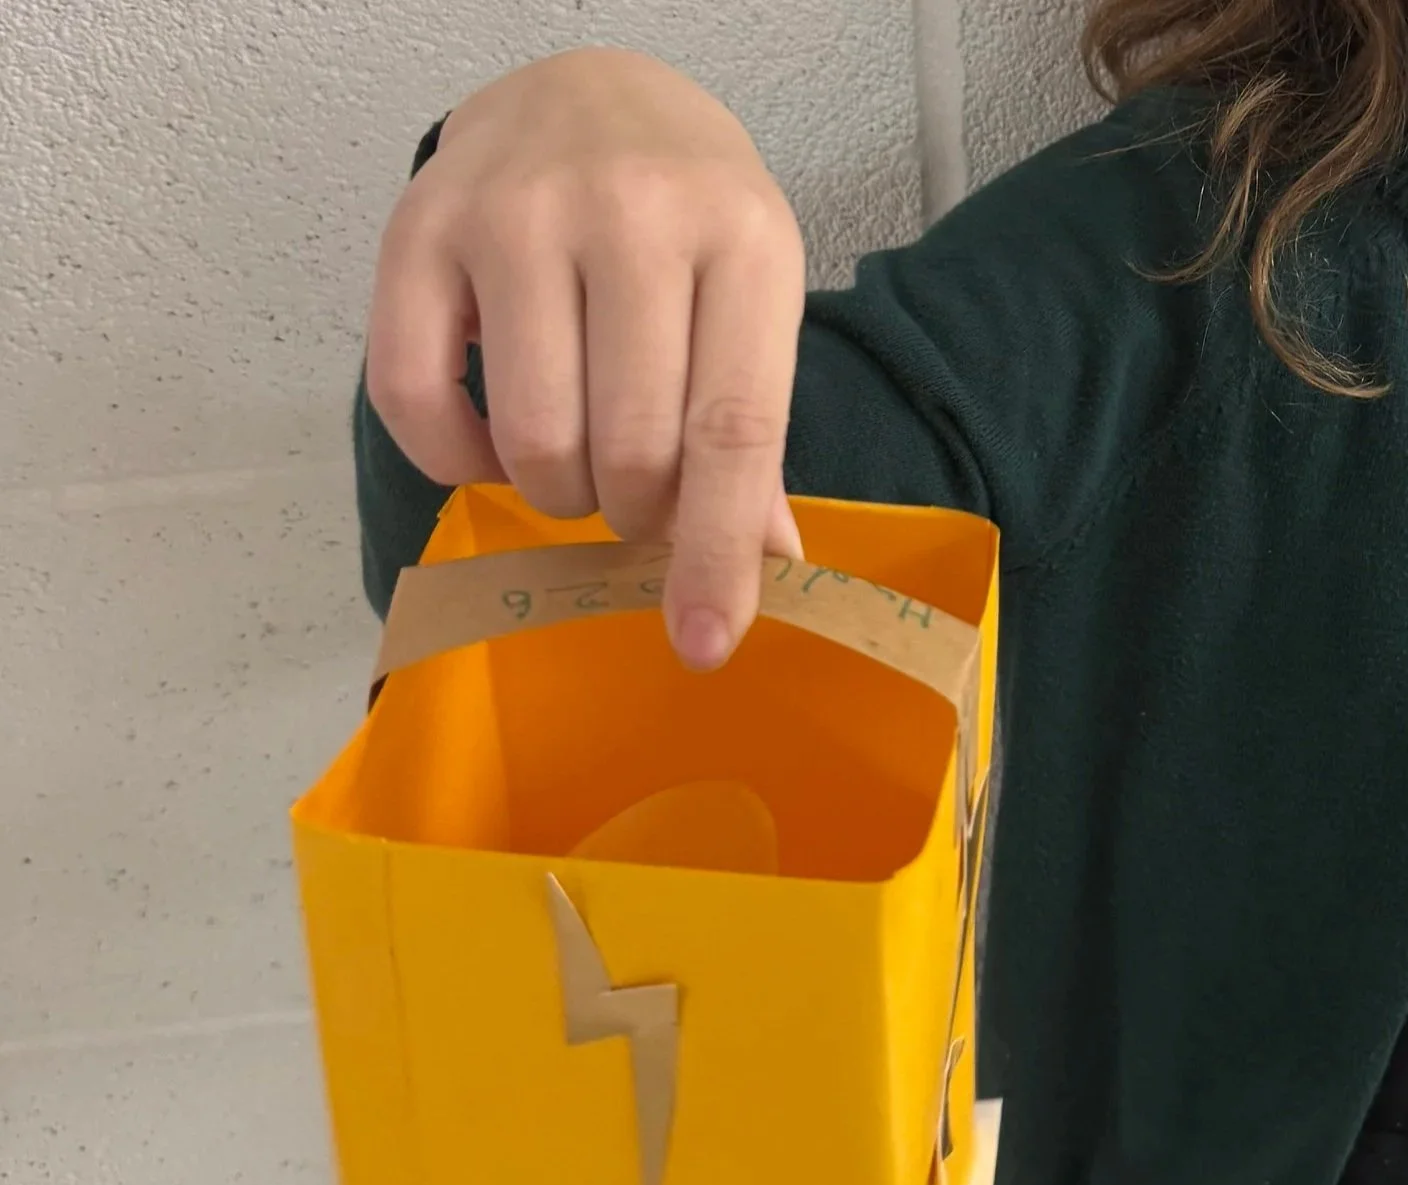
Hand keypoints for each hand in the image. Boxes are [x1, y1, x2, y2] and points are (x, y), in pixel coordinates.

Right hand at [365, 49, 806, 667]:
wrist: (586, 94)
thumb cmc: (683, 221)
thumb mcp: (748, 304)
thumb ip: (748, 436)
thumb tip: (764, 572)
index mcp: (742, 240)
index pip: (730, 430)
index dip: (714, 553)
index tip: (704, 643)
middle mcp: (630, 213)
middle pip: (628, 453)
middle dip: (629, 514)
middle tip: (630, 485)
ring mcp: (516, 213)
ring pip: (533, 442)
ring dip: (554, 491)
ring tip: (570, 449)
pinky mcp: (420, 227)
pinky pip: (418, 405)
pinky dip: (457, 460)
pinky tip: (491, 434)